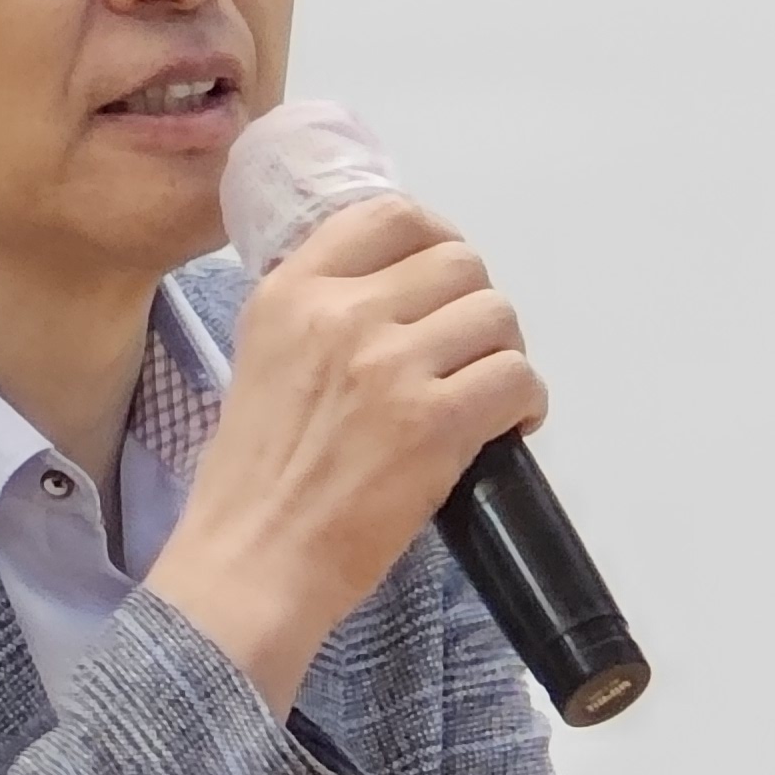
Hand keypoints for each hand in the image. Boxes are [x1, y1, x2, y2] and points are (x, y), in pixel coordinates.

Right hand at [148, 192, 543, 707]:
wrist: (251, 560)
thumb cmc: (253, 475)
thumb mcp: (261, 358)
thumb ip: (318, 314)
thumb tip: (397, 291)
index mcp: (291, 291)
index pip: (392, 215)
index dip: (436, 241)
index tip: (441, 282)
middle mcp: (341, 313)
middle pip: (461, 264)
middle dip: (474, 309)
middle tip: (461, 356)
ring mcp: (390, 366)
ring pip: (498, 317)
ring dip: (502, 357)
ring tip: (480, 396)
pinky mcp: (435, 423)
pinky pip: (517, 379)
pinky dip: (524, 405)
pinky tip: (501, 430)